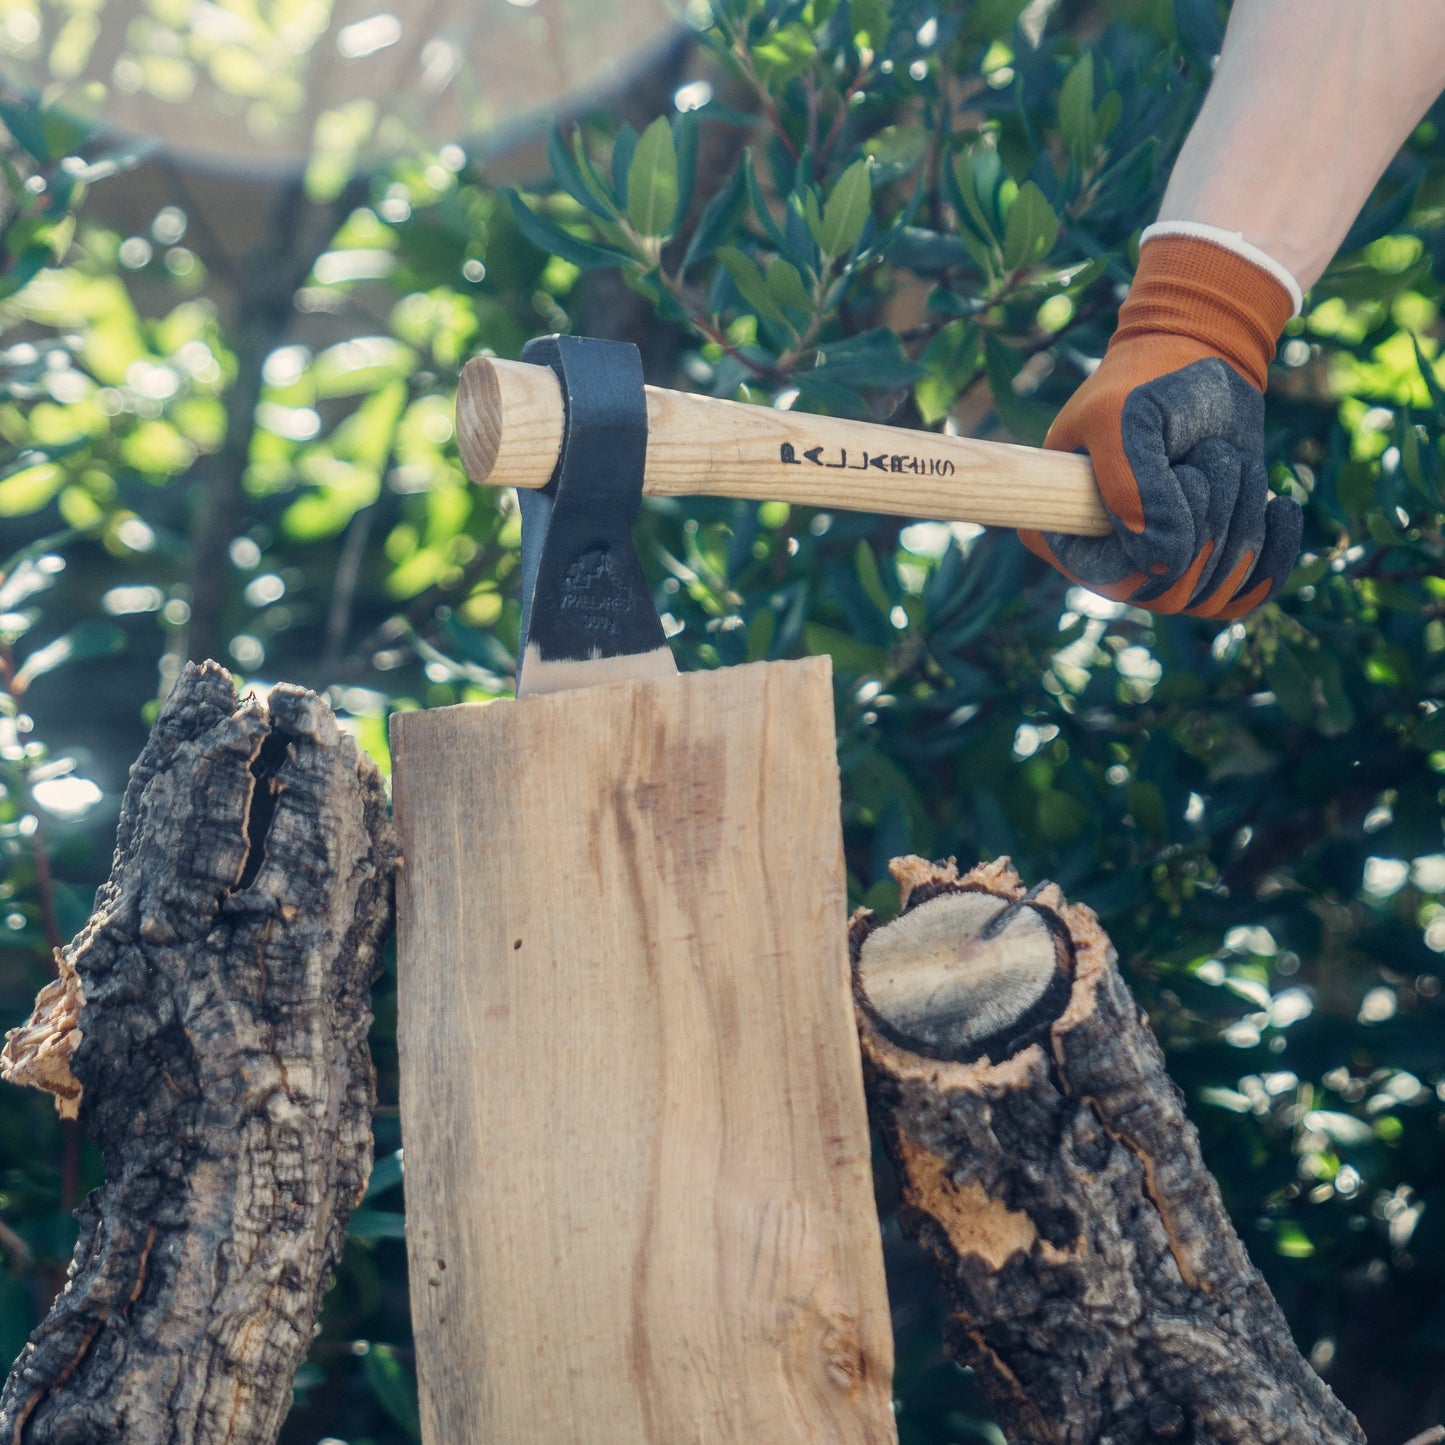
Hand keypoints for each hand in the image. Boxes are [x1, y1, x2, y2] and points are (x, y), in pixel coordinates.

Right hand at [1019, 234, 1302, 620]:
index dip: (1157, 544)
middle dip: (1206, 524)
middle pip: (1167, 592)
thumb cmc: (1146, 383)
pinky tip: (1280, 506)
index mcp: (1059, 534)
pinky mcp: (1206, 563)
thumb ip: (1132, 490)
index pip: (1113, 579)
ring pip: (1209, 594)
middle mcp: (1105, 562)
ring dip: (1239, 523)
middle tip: (1210, 460)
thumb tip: (1161, 565)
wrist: (1198, 357)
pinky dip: (1274, 553)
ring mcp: (1157, 567)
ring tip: (1232, 463)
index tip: (1178, 474)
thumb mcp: (1126, 421)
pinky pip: (1243, 597)